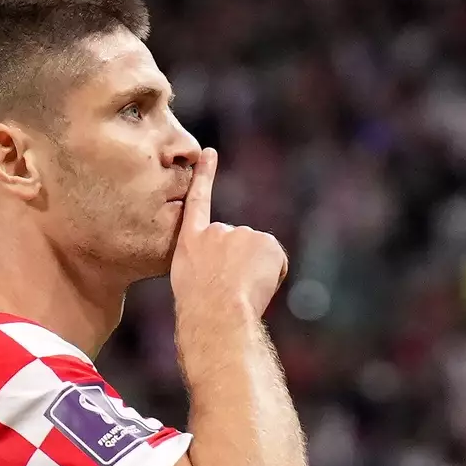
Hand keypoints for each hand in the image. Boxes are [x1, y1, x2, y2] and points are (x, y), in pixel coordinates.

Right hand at [170, 148, 288, 321]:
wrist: (214, 311)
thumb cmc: (199, 308)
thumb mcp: (190, 282)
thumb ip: (207, 265)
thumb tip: (230, 272)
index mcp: (191, 241)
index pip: (197, 202)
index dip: (204, 177)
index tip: (210, 153)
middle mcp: (217, 231)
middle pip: (238, 247)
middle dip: (239, 266)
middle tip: (228, 290)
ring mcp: (242, 233)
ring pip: (258, 256)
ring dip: (254, 273)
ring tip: (240, 291)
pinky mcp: (265, 242)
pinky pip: (275, 262)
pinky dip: (272, 275)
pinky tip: (256, 286)